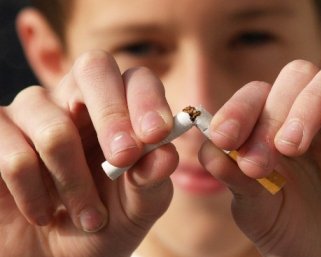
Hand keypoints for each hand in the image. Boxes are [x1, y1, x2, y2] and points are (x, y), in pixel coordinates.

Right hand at [0, 51, 176, 256]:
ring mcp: (32, 113)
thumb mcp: (138, 208)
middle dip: (113, 116)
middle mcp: (75, 100)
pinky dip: (34, 195)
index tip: (156, 135)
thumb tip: (165, 154)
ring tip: (90, 218)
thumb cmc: (102, 223)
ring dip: (76, 184)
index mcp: (119, 110)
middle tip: (122, 160)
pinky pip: (15, 155)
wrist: (54, 256)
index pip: (136, 79)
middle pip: (93, 68)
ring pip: (56, 128)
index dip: (146, 100)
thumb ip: (153, 180)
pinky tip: (44, 214)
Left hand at [199, 53, 320, 256]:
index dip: (238, 109)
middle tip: (267, 155)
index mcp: (279, 131)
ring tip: (294, 145)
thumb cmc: (303, 239)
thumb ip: (236, 180)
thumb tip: (208, 149)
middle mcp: (316, 118)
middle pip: (296, 76)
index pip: (257, 96)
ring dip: (310, 100)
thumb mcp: (260, 213)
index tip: (225, 138)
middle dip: (274, 112)